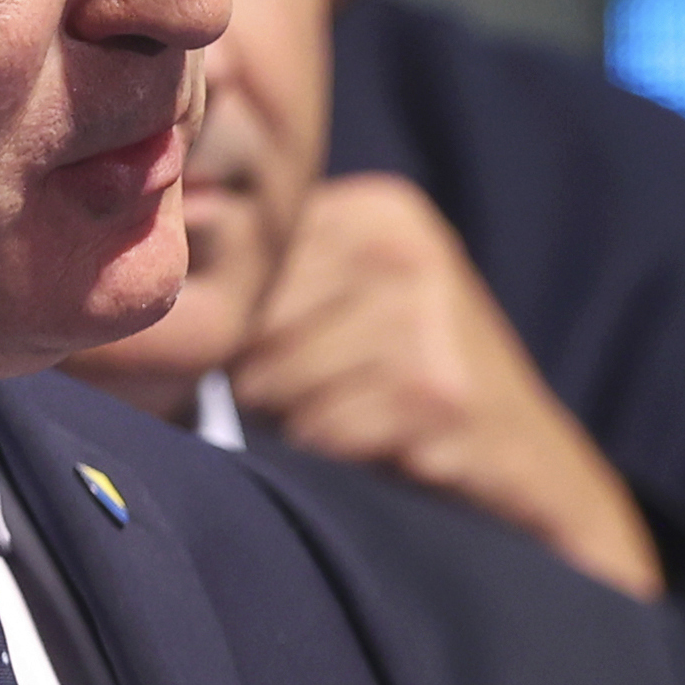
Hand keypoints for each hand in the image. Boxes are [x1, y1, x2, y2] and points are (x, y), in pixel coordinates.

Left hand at [233, 172, 665, 597]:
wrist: (536, 473)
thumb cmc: (418, 395)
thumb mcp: (358, 308)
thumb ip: (279, 281)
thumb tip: (148, 278)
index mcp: (377, 211)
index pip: (241, 262)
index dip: (237, 331)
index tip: (272, 362)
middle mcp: (401, 247)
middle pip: (249, 324)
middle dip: (260, 379)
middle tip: (321, 405)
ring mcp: (424, 315)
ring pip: (272, 381)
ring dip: (293, 425)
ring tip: (355, 425)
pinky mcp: (435, 390)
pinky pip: (317, 430)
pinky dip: (329, 457)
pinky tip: (380, 450)